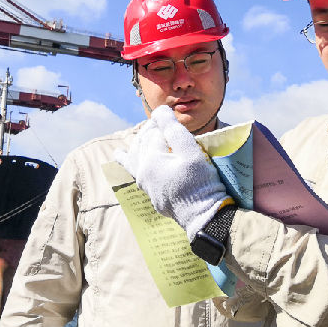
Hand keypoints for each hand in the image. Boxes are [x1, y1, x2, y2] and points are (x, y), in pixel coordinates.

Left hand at [116, 105, 229, 238]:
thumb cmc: (199, 182)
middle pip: (143, 145)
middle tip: (159, 123)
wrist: (204, 216)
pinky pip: (137, 176)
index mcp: (151, 159)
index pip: (154, 133)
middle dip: (149, 132)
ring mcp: (146, 186)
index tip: (173, 118)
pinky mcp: (153, 196)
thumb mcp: (190, 151)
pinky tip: (123, 161)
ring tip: (127, 146)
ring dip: (135, 149)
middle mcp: (143, 172)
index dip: (163, 123)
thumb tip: (159, 110)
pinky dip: (129, 165)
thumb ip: (173, 129)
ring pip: (135, 161)